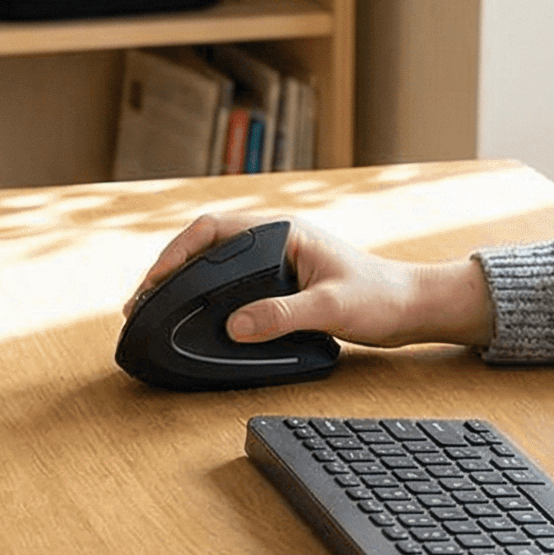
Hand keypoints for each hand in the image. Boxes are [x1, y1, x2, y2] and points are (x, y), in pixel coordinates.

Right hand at [122, 211, 497, 349]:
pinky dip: (207, 294)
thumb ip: (284, 315)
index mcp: (285, 231)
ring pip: (217, 263)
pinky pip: (232, 281)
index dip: (179, 251)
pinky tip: (196, 314)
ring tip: (158, 307)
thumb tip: (236, 326)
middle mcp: (277, 239)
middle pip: (208, 244)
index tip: (156, 278)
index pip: (217, 228)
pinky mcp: (281, 280)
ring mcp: (277, 259)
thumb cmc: (380, 298)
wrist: (410, 307)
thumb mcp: (332, 308)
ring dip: (186, 280)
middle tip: (143, 300)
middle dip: (171, 268)